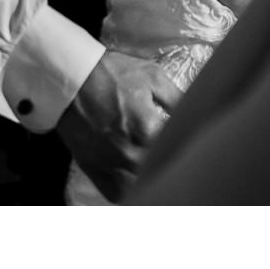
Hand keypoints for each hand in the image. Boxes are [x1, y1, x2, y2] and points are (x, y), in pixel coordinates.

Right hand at [57, 50, 183, 202]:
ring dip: (151, 184)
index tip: (196, 149)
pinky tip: (138, 184)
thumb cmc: (111, 74)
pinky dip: (128, 193)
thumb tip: (199, 115)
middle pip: (161, 174)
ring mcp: (110, 165)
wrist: (70, 77)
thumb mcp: (153, 77)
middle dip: (172, 168)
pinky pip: (115, 194)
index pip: (180, 151)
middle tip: (181, 165)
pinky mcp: (93, 169)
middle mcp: (131, 154)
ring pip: (140, 190)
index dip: (189, 151)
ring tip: (160, 176)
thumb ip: (178, 100)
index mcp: (149, 131)